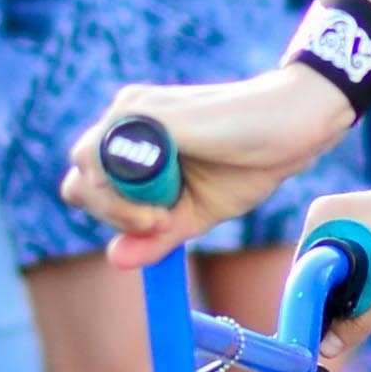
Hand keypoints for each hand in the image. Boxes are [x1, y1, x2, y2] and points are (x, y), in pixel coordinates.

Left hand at [62, 67, 353, 260]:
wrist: (291, 127)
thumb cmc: (248, 164)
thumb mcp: (193, 214)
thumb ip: (153, 235)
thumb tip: (114, 260)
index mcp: (136, 141)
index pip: (91, 187)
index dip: (115, 216)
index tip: (159, 225)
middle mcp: (127, 120)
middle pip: (79, 181)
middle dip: (111, 214)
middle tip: (159, 222)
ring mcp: (132, 111)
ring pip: (83, 168)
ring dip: (118, 206)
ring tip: (164, 213)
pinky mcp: (144, 111)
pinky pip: (102, 158)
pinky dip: (127, 194)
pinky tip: (165, 202)